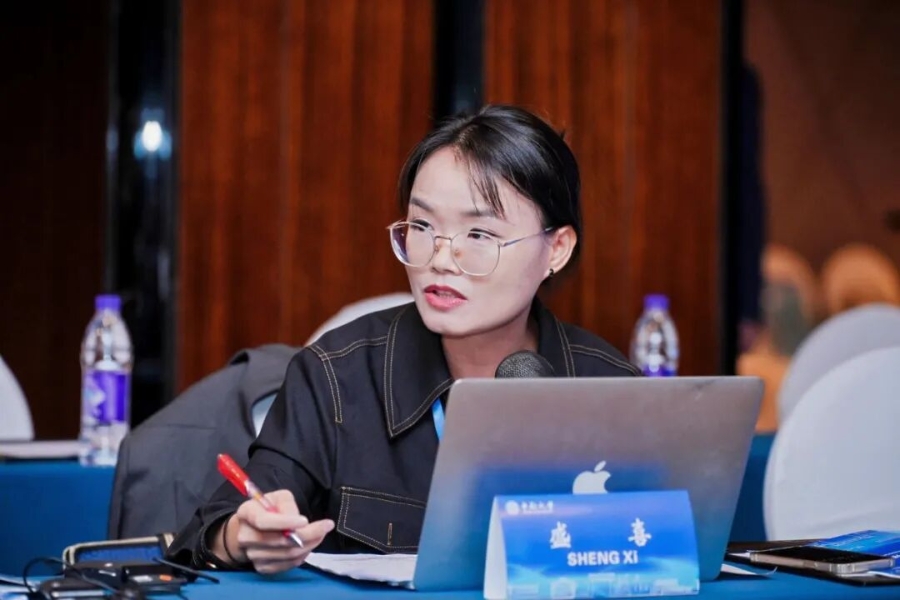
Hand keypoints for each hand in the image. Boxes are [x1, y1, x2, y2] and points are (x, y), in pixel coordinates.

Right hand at [218, 489, 334, 573]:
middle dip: (308, 534)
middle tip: (326, 526)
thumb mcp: (279, 497)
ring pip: (286, 554)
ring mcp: (252, 554)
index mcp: (246, 513)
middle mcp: (245, 536)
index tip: (305, 520)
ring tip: (320, 534)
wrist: (253, 529)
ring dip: (309, 545)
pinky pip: (288, 565)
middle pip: (278, 541)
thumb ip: (287, 505)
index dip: (284, 522)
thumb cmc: (269, 509)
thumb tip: (298, 522)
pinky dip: (303, 555)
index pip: (263, 521)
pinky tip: (309, 545)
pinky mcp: (262, 567)